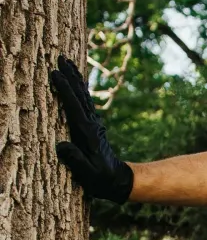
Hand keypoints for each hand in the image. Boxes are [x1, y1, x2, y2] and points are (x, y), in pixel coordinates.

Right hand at [50, 56, 133, 202]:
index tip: (55, 73)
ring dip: (76, 79)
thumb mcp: (88, 174)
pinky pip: (86, 103)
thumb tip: (62, 145)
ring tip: (68, 62)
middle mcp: (91, 124)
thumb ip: (76, 160)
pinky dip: (81, 90)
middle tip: (61, 57)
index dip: (64, 89)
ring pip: (84, 96)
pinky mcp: (93, 126)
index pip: (74, 106)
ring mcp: (93, 124)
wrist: (118, 181)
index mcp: (87, 133)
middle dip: (70, 76)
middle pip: (80, 95)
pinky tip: (78, 82)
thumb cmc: (101, 180)